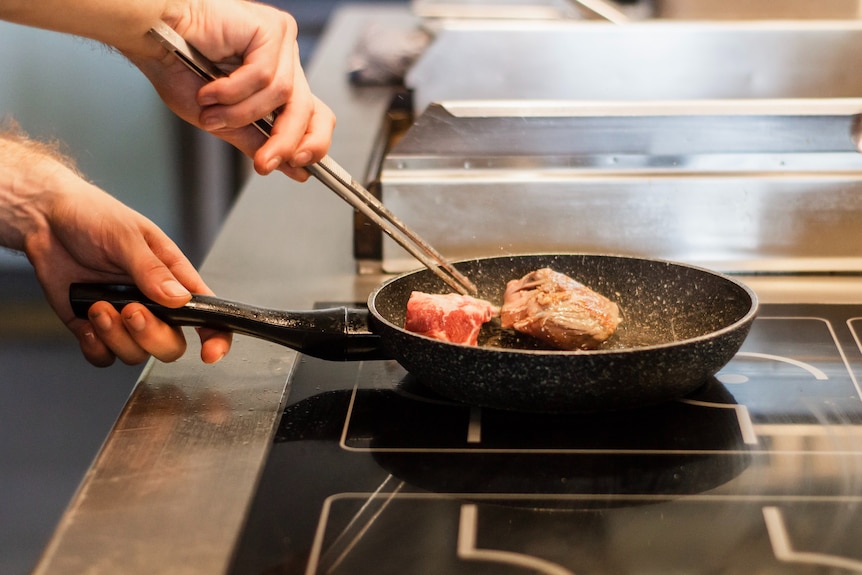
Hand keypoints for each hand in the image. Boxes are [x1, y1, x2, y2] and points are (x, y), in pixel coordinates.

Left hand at [1, 133, 231, 366]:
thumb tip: (180, 300)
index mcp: (173, 279)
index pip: (208, 315)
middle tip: (129, 309)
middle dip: (150, 335)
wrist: (45, 218)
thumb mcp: (127, 236)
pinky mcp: (94, 328)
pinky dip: (95, 346)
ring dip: (116, 336)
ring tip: (97, 306)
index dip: (216, 338)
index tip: (209, 352)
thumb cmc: (93, 215)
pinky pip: (103, 356)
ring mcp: (124, 319)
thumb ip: (152, 270)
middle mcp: (154, 304)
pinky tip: (86, 321)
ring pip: (136, 354)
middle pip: (171, 344)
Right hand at [130, 0, 335, 180]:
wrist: (150, 37)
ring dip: (240, 113)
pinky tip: (209, 89)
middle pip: (308, 109)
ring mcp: (281, 43)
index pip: (315, 116)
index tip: (299, 169)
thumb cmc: (178, 69)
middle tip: (264, 163)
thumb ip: (258, 142)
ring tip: (210, 111)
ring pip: (281, 95)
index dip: (313, 143)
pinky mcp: (271, 29)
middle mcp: (285, 62)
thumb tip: (294, 169)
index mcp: (278, 82)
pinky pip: (263, 75)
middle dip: (284, 141)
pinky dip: (233, 91)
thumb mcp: (222, 122)